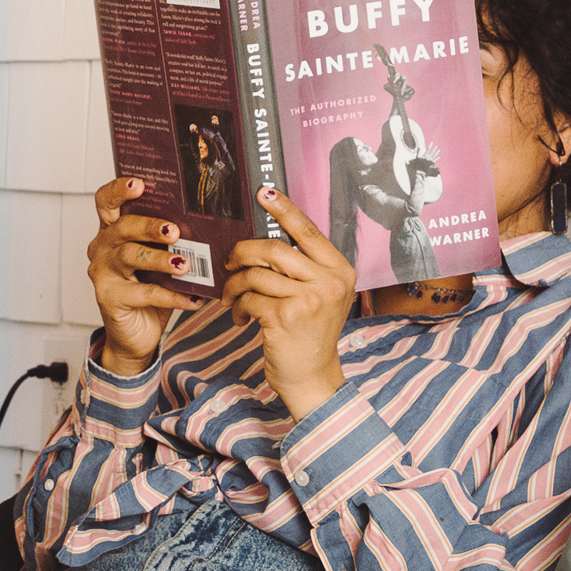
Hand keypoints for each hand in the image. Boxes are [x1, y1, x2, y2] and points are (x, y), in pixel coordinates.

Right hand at [80, 175, 203, 372]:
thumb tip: (212, 224)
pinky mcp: (110, 298)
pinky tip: (193, 298)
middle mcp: (102, 247)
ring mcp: (103, 273)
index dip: (119, 190)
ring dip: (160, 259)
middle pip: (122, 227)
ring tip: (185, 264)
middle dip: (149, 225)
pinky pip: (144, 294)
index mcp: (112, 231)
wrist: (136, 335)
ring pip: (130, 256)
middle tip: (174, 231)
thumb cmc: (150, 291)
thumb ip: (172, 242)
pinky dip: (172, 296)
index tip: (139, 184)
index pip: (106, 201)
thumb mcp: (160, 260)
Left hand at [227, 192, 357, 417]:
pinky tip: (240, 317)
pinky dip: (237, 306)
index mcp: (340, 271)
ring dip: (235, 285)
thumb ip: (303, 268)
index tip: (264, 192)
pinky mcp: (285, 318)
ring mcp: (308, 300)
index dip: (284, 208)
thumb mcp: (320, 296)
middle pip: (274, 248)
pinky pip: (249, 298)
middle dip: (244, 253)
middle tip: (230, 262)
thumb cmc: (310, 334)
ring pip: (256, 274)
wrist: (313, 377)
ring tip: (232, 298)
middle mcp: (329, 282)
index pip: (308, 231)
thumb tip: (265, 239)